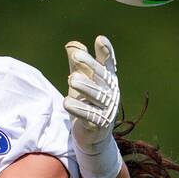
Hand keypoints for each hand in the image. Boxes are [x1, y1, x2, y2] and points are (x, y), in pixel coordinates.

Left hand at [64, 35, 120, 149]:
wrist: (93, 138)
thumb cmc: (87, 105)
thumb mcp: (81, 84)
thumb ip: (77, 66)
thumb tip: (71, 45)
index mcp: (108, 82)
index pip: (108, 64)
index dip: (106, 52)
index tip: (100, 39)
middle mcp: (111, 94)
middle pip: (102, 77)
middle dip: (90, 65)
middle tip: (76, 56)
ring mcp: (107, 110)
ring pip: (97, 96)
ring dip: (84, 86)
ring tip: (71, 79)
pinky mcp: (99, 125)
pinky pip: (90, 115)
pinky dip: (79, 108)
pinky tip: (66, 102)